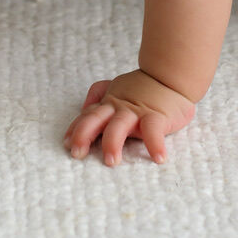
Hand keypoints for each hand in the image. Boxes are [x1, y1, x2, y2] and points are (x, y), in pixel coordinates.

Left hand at [63, 69, 195, 165]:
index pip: (88, 115)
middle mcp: (119, 106)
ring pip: (119, 125)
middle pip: (96, 118)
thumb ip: (100, 95)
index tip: (67, 144)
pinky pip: (154, 130)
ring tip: (111, 162)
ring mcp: (137, 111)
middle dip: (84, 134)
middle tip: (77, 153)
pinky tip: (158, 158)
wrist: (171, 75)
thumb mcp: (117, 86)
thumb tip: (83, 108)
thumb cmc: (144, 86)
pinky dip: (155, 144)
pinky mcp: (157, 116)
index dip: (75, 128)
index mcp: (109, 102)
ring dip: (113, 142)